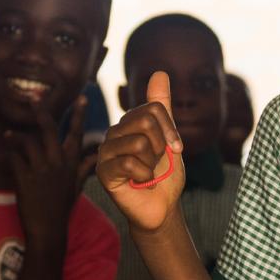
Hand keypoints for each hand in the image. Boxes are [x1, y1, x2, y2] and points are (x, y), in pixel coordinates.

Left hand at [10, 93, 92, 248]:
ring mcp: (41, 171)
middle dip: (42, 112)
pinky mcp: (25, 179)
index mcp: (71, 164)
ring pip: (28, 142)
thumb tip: (95, 156)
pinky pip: (15, 158)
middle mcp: (58, 164)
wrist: (48, 230)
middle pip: (49, 130)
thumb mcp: (76, 187)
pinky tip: (6, 152)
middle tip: (34, 98)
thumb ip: (84, 168)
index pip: (77, 134)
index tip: (81, 96)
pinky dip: (10, 153)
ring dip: (16, 136)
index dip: (80, 114)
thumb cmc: (62, 208)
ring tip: (8, 134)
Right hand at [95, 72, 186, 233]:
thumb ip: (161, 107)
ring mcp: (106, 151)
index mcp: (129, 123)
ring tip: (147, 173)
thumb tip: (159, 72)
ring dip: (152, 163)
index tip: (177, 148)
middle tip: (156, 163)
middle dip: (161, 146)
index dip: (171, 130)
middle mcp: (114, 133)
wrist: (162, 207)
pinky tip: (140, 183)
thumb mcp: (169, 137)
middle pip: (146, 121)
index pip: (153, 108)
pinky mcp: (103, 171)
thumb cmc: (164, 175)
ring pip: (140, 143)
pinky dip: (145, 176)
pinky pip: (130, 163)